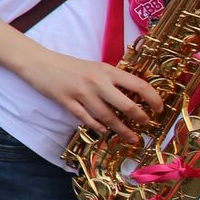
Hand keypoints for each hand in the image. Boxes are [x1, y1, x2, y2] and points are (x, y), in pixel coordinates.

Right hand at [21, 48, 163, 143]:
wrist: (40, 62)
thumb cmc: (70, 66)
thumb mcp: (95, 68)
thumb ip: (112, 80)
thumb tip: (133, 97)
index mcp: (107, 70)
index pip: (138, 85)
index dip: (153, 99)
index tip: (159, 109)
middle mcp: (97, 82)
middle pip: (126, 105)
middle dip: (139, 118)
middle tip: (145, 125)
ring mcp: (82, 93)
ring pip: (107, 117)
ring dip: (121, 130)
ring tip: (131, 137)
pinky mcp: (67, 102)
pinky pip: (86, 119)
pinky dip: (98, 128)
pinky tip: (104, 132)